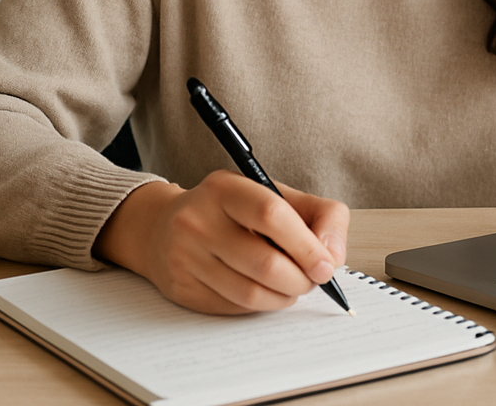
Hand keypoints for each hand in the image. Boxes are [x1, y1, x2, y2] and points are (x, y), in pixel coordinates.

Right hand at [94, 170, 349, 314]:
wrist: (161, 226)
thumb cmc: (232, 210)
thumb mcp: (273, 194)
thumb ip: (317, 214)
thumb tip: (334, 256)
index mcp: (225, 188)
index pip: (271, 214)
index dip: (306, 245)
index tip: (327, 264)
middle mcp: (199, 221)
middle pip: (264, 262)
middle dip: (300, 278)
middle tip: (314, 279)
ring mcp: (185, 257)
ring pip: (250, 293)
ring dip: (284, 296)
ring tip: (294, 286)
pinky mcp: (181, 289)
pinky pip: (234, 308)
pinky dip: (262, 305)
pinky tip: (268, 293)